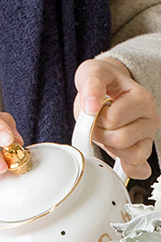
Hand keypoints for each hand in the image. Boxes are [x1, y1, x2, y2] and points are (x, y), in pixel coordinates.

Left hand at [74, 58, 159, 179]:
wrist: (108, 86)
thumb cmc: (102, 81)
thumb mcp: (92, 73)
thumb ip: (91, 84)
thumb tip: (91, 106)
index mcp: (142, 99)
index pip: (113, 120)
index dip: (96, 118)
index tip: (95, 110)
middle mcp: (150, 119)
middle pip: (121, 139)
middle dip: (101, 134)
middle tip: (98, 123)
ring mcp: (147, 136)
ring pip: (130, 155)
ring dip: (110, 148)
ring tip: (106, 133)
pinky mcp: (141, 150)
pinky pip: (137, 167)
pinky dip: (127, 168)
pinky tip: (120, 162)